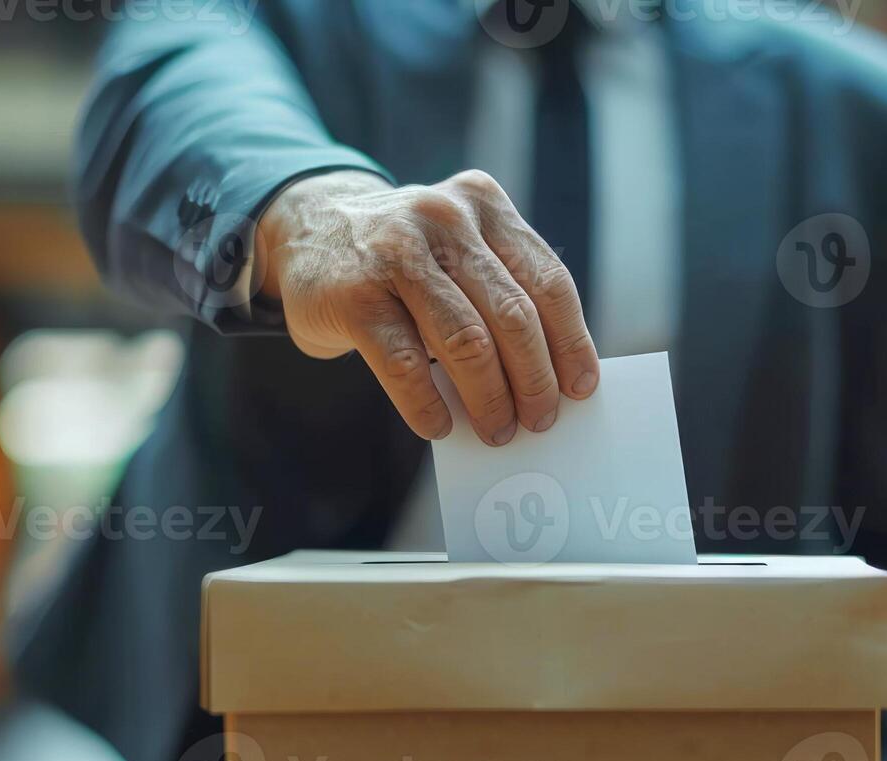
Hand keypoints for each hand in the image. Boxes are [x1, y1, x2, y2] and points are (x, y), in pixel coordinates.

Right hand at [254, 169, 598, 444]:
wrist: (306, 229)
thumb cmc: (403, 258)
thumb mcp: (456, 248)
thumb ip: (499, 290)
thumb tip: (549, 377)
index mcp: (483, 205)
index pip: (547, 281)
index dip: (570, 342)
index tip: (580, 388)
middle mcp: (443, 219)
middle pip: (513, 315)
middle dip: (534, 380)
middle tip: (538, 419)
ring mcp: (395, 253)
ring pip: (466, 342)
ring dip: (489, 398)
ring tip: (496, 429)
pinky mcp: (354, 295)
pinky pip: (406, 365)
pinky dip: (428, 404)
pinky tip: (439, 425)